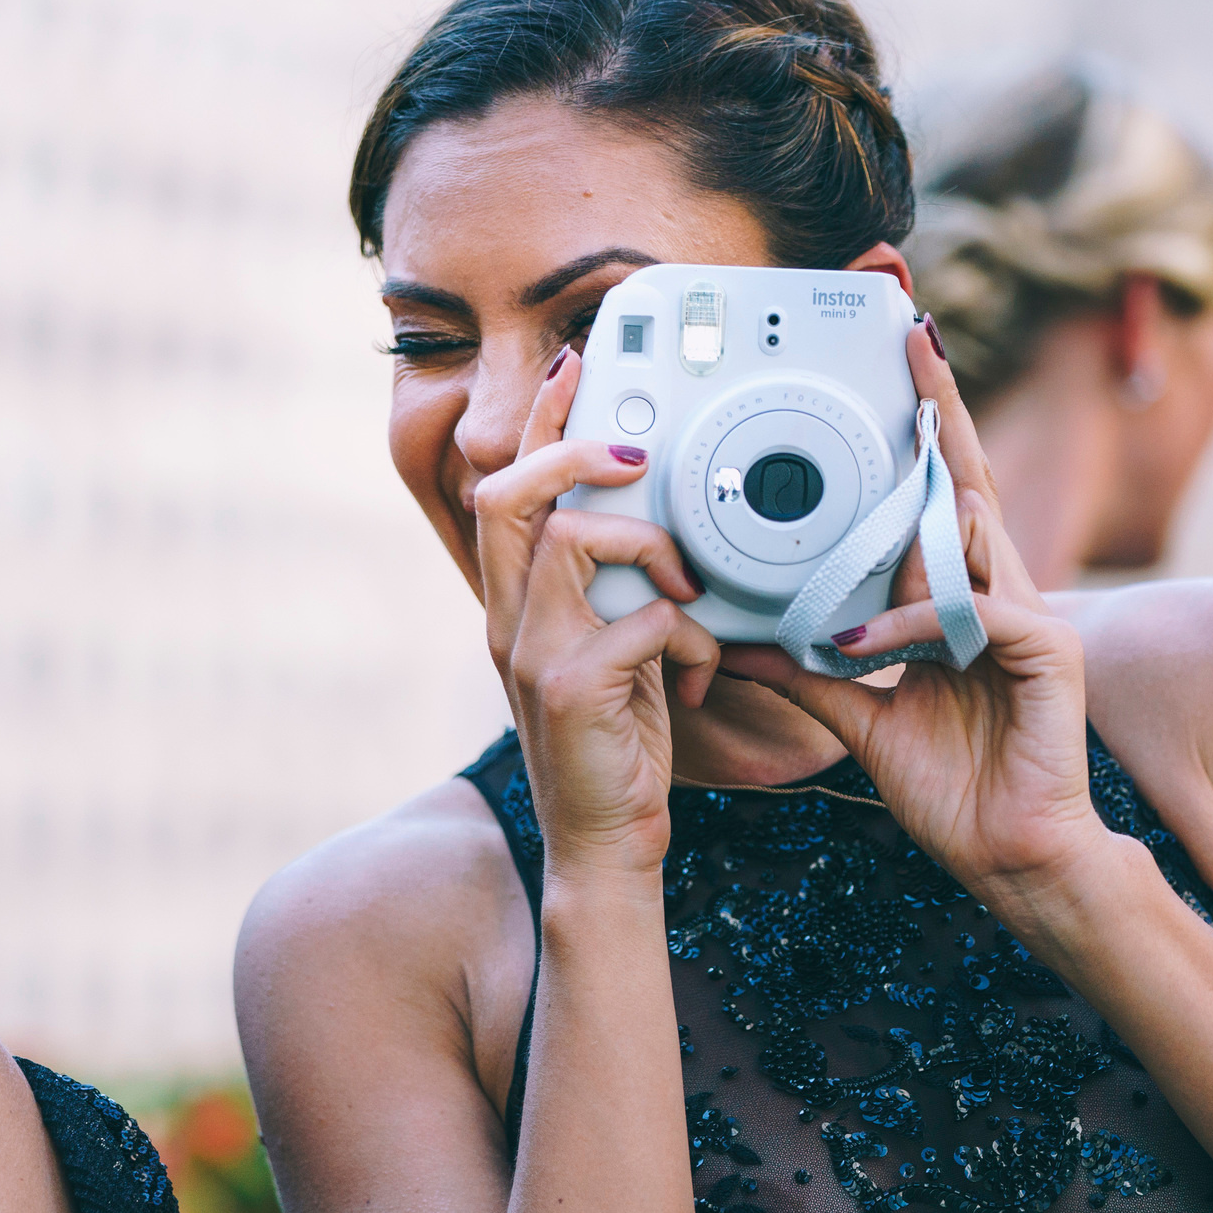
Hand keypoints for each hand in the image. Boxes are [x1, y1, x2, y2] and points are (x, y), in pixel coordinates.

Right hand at [479, 351, 719, 881]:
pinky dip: (692, 639)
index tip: (576, 368)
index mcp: (517, 604)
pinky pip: (644, 618)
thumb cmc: (618, 746)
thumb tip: (664, 526)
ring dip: (653, 549)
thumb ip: (618, 591)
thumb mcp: (615, 651)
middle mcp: (510, 620)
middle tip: (639, 452)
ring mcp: (534, 652)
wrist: (605, 844)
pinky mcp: (573, 687)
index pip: (509, 488)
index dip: (540, 422)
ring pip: (578, 539)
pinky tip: (703, 676)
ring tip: (690, 590)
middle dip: (576, 448)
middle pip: (512, 493)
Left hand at [720, 321, 1112, 899]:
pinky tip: (867, 640)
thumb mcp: (860, 717)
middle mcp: (995, 593)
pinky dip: (911, 624)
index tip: (891, 367)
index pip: (933, 499)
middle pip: (964, 482)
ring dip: (916, 512)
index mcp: (954, 600)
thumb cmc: (950, 785)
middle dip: (940, 407)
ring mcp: (1028, 617)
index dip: (918, 433)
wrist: (1008, 855)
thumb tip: (742, 643)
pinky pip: (972, 614)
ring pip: (969, 534)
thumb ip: (812, 672)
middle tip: (910, 334)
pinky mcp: (1049, 653)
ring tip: (879, 473)